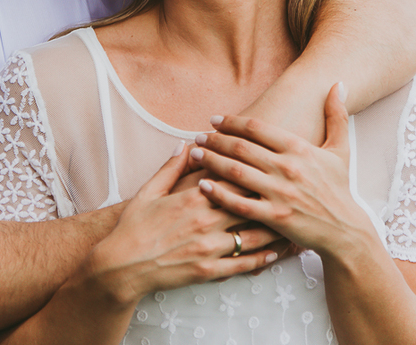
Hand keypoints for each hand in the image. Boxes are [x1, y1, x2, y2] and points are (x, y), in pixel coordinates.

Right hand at [86, 143, 279, 305]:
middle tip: (294, 194)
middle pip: (250, 207)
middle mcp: (205, 222)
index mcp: (193, 199)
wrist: (121, 265)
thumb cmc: (133, 227)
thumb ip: (171, 167)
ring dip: (275, 232)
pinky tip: (274, 255)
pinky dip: (260, 259)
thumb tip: (185, 144)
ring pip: (252, 238)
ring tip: (293, 226)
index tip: (272, 167)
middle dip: (273, 200)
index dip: (255, 173)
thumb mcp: (149, 191)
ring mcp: (208, 248)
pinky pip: (241, 265)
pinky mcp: (207, 271)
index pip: (234, 181)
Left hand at [190, 83, 375, 257]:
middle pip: (241, 147)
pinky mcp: (275, 217)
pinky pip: (239, 203)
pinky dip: (219, 193)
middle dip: (215, 140)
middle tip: (198, 136)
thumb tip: (339, 83)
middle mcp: (288, 168)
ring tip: (194, 155)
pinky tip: (203, 185)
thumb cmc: (340, 188)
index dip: (232, 122)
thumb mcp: (342, 149)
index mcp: (300, 148)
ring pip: (236, 172)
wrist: (347, 230)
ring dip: (211, 161)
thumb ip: (337, 116)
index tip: (214, 120)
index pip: (257, 128)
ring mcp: (281, 193)